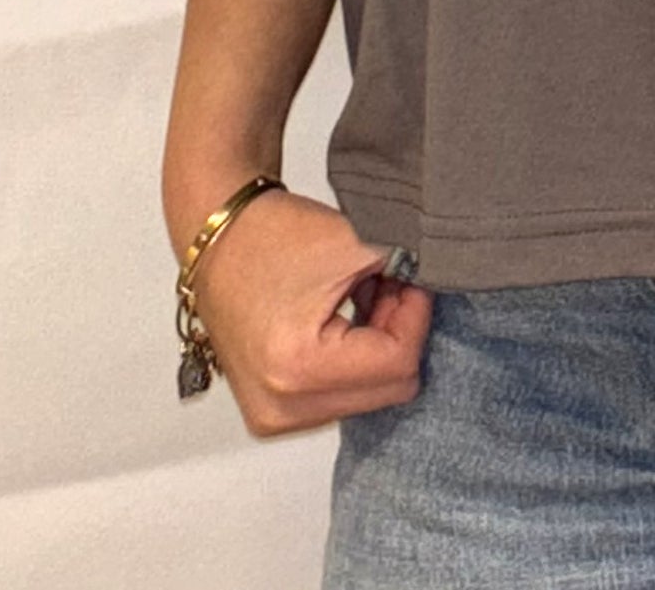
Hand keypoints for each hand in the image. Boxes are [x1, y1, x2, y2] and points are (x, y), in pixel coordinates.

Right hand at [183, 187, 433, 437]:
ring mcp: (273, 417)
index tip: (409, 278)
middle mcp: (281, 408)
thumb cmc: (272, 236)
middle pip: (386, 390)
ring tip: (359, 299)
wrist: (217, 238)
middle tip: (386, 286)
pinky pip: (339, 398)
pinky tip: (342, 322)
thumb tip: (437, 292)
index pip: (398, 365)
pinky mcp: (271, 414)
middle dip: (397, 335)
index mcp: (298, 369)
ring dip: (376, 350)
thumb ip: (405, 272)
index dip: (415, 316)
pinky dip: (352, 362)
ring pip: (367, 397)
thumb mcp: (353, 245)